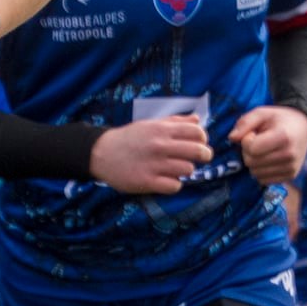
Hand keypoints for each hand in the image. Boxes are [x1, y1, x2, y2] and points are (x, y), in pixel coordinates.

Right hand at [88, 114, 210, 193]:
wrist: (102, 153)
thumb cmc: (129, 138)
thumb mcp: (150, 124)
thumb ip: (175, 121)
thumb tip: (198, 119)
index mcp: (162, 129)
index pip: (197, 131)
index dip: (202, 138)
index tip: (199, 143)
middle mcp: (160, 146)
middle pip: (198, 151)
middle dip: (204, 155)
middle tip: (200, 158)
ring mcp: (154, 164)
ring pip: (188, 170)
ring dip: (186, 170)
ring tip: (177, 169)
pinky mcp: (147, 182)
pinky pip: (174, 186)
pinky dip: (174, 184)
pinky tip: (167, 180)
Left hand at [230, 104, 306, 184]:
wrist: (303, 127)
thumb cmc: (279, 119)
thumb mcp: (262, 113)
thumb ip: (245, 123)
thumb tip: (232, 138)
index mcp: (284, 137)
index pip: (252, 149)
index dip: (246, 140)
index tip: (253, 133)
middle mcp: (290, 155)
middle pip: (251, 162)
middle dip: (248, 152)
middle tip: (257, 141)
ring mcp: (291, 168)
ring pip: (255, 173)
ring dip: (253, 162)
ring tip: (264, 149)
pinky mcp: (291, 176)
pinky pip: (263, 180)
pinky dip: (260, 170)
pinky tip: (268, 158)